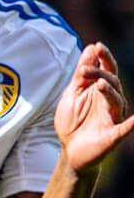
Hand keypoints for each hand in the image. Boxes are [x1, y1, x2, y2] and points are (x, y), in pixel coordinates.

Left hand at [54, 44, 132, 173]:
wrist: (70, 151)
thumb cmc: (72, 121)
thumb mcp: (72, 95)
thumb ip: (81, 75)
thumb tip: (91, 48)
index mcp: (101, 90)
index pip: (106, 70)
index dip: (104, 58)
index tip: (97, 46)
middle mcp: (111, 101)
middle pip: (111, 82)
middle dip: (100, 73)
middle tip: (84, 70)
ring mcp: (114, 117)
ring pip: (116, 101)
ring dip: (109, 92)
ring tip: (99, 84)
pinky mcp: (113, 135)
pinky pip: (125, 129)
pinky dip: (132, 124)